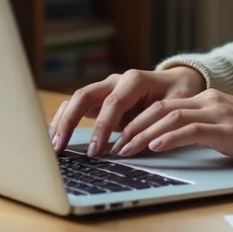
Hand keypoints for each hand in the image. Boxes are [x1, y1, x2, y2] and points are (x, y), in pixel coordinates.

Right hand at [49, 67, 204, 156]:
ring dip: (63, 121)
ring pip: (76, 99)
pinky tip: (57, 137)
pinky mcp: (100, 99)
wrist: (178, 81)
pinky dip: (66, 119)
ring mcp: (105, 88)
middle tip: (60, 147)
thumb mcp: (177, 106)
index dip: (102, 127)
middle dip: (70, 121)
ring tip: (53, 145)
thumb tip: (139, 143)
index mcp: (134, 80)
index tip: (95, 151)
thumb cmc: (179, 94)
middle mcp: (115, 81)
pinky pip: (78, 106)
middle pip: (84, 96)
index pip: (112, 103)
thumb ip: (158, 121)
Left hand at [111, 89, 232, 164]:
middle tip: (112, 146)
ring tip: (125, 150)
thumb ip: (199, 130)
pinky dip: (170, 138)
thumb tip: (166, 145)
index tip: (117, 137)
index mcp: (204, 100)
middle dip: (131, 127)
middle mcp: (207, 101)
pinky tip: (155, 146)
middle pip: (159, 108)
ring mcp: (217, 113)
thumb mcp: (223, 128)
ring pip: (170, 117)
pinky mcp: (226, 129)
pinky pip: (192, 130)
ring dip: (143, 134)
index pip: (161, 105)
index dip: (135, 120)